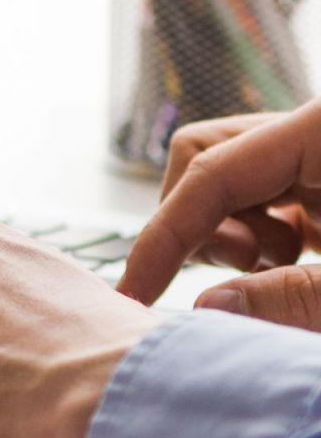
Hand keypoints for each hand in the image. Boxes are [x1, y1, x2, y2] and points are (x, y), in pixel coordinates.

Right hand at [118, 102, 320, 325]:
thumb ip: (297, 299)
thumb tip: (207, 305)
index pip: (212, 170)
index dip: (164, 234)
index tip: (134, 293)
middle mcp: (313, 132)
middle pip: (207, 159)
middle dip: (201, 224)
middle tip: (246, 270)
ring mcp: (316, 156)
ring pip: (228, 180)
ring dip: (235, 235)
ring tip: (287, 267)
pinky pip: (265, 197)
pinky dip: (260, 241)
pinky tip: (294, 265)